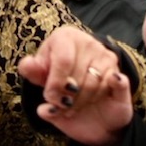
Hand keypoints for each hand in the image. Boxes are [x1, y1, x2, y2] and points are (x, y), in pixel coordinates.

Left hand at [18, 26, 132, 145]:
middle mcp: (87, 42)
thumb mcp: (41, 75)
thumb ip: (32, 70)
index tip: (49, 98)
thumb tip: (28, 65)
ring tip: (69, 108)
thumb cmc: (57, 76)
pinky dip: (96, 98)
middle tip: (59, 106)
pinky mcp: (118, 69)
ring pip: (93, 85)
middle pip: (77, 75)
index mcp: (65, 37)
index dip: (55, 83)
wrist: (81, 82)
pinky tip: (86, 103)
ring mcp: (105, 55)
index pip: (63, 61)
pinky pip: (109, 87)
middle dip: (66, 96)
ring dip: (79, 101)